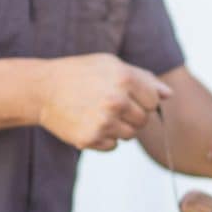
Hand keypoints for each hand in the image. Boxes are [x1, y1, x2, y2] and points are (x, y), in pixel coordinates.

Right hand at [36, 53, 171, 150]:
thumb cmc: (80, 74)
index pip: (154, 101)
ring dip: (120, 127)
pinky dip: (105, 138)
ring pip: (130, 135)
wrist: (43, 89)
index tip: (126, 95)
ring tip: (100, 113)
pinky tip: (90, 123)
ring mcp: (103, 122)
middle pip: (144, 120)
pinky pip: (113, 145)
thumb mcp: (111, 65)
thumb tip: (168, 95)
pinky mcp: (90, 139)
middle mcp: (116, 100)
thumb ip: (143, 78)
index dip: (142, 99)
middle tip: (110, 105)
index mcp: (124, 78)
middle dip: (132, 114)